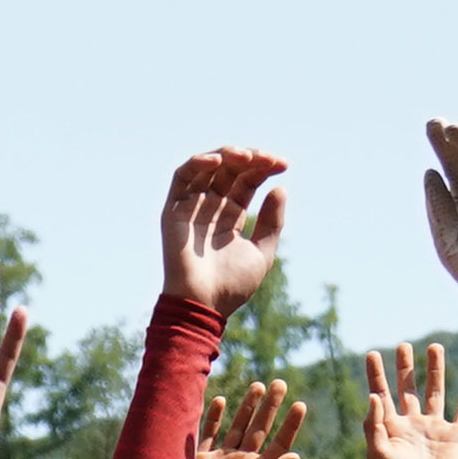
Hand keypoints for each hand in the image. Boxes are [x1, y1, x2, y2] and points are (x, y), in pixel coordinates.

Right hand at [158, 146, 287, 313]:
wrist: (203, 304)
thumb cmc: (231, 285)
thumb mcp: (262, 251)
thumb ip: (271, 222)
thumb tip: (280, 189)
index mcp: (231, 216)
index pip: (247, 180)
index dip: (264, 167)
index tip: (283, 165)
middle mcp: (211, 207)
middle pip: (230, 169)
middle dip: (251, 158)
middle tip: (268, 159)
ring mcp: (192, 206)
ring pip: (208, 167)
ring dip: (227, 155)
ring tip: (247, 157)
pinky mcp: (174, 208)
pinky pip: (183, 176)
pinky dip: (198, 162)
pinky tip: (218, 161)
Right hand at [183, 378, 308, 458]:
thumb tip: (295, 456)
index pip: (278, 443)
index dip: (289, 425)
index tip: (300, 404)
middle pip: (259, 428)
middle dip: (270, 406)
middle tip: (280, 383)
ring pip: (237, 426)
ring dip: (247, 406)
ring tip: (258, 385)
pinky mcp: (200, 458)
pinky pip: (209, 433)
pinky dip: (215, 417)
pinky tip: (223, 401)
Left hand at [359, 344, 457, 458]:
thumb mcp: (380, 455)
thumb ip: (374, 425)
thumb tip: (374, 395)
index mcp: (392, 428)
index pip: (382, 395)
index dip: (376, 375)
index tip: (372, 353)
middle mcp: (413, 424)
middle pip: (409, 388)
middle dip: (405, 367)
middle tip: (404, 345)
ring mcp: (436, 428)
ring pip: (436, 391)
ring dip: (435, 370)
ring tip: (434, 346)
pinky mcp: (457, 434)